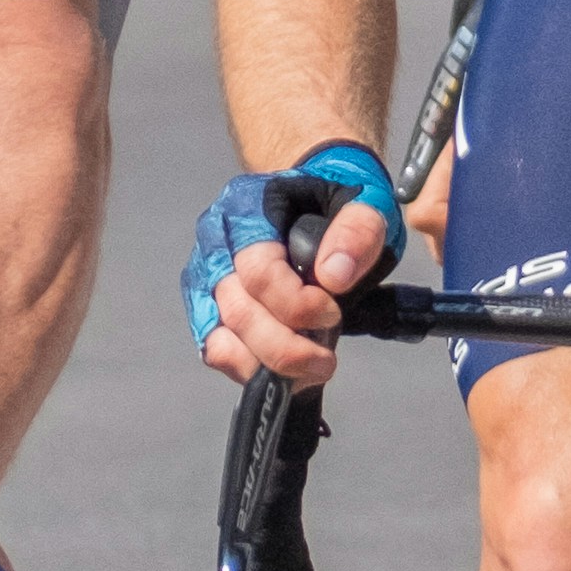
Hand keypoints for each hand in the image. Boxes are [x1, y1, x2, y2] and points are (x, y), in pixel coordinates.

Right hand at [189, 151, 400, 389]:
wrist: (315, 197)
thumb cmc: (335, 200)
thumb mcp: (363, 200)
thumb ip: (356, 231)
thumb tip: (334, 277)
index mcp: (246, 207)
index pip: (259, 271)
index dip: (296, 305)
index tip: (332, 314)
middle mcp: (216, 243)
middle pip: (238, 311)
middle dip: (285, 348)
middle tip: (326, 361)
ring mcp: (207, 278)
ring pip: (222, 338)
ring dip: (268, 365)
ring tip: (312, 369)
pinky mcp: (209, 308)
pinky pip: (216, 350)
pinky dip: (249, 368)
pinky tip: (287, 373)